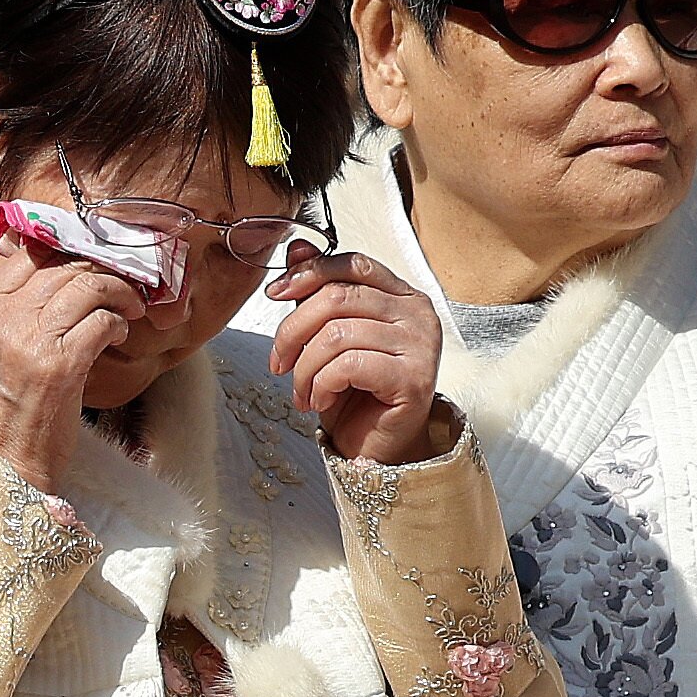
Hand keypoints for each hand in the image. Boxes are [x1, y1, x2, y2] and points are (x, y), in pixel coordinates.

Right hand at [0, 248, 146, 491]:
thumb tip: (52, 279)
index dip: (67, 251)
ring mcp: (29, 340)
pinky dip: (118, 323)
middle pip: (61, 265)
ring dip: (118, 292)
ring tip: (129, 308)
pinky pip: (101, 321)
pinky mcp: (60, 366)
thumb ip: (9, 314)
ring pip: (86, 285)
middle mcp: (0, 318)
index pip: (27, 254)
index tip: (90, 263)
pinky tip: (121, 334)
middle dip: (100, 270)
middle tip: (123, 283)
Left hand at [266, 245, 442, 464]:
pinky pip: (349, 365)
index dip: (310, 273)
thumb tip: (296, 248)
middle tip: (278, 362)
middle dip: (294, 330)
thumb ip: (318, 291)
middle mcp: (417, 315)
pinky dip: (321, 384)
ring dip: (304, 368)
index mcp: (402, 296)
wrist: (377, 448)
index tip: (276, 293)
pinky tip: (320, 400)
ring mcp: (420, 346)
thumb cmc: (356, 393)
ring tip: (300, 391)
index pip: (353, 264)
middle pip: (339, 296)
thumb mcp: (328, 337)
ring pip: (337, 334)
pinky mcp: (413, 379)